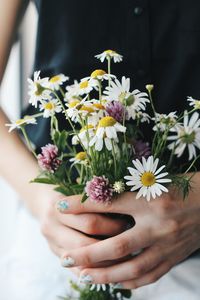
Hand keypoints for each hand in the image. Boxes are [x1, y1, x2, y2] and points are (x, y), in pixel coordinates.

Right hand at [36, 186, 126, 274]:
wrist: (43, 200)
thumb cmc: (69, 191)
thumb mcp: (79, 190)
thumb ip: (96, 200)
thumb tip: (126, 212)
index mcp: (58, 207)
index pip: (90, 222)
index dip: (112, 226)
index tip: (130, 225)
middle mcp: (50, 226)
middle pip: (85, 242)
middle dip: (110, 246)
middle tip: (131, 245)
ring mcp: (50, 242)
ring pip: (80, 261)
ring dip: (104, 262)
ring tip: (125, 259)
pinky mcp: (54, 254)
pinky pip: (75, 270)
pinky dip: (93, 271)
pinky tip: (111, 269)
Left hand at [59, 174, 199, 287]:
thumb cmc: (180, 186)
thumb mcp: (152, 181)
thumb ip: (126, 190)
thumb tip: (95, 196)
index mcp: (151, 198)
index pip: (110, 203)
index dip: (82, 204)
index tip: (60, 205)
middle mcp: (159, 224)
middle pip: (117, 244)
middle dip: (88, 253)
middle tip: (65, 258)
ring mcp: (168, 244)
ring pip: (132, 267)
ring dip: (105, 275)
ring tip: (83, 276)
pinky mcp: (175, 256)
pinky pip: (150, 275)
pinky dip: (129, 281)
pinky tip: (114, 282)